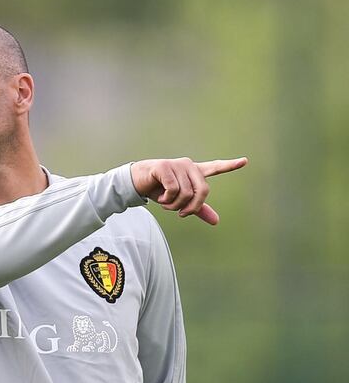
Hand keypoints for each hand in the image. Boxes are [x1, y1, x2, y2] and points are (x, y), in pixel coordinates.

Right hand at [130, 157, 247, 224]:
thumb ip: (198, 209)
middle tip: (181, 214)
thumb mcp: (180, 201)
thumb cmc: (159, 189)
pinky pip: (174, 189)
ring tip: (166, 203)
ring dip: (175, 205)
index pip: (214, 168)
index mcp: (193, 172)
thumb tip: (217, 221)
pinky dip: (168, 199)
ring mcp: (176, 165)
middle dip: (192, 207)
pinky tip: (161, 198)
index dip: (229, 166)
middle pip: (203, 190)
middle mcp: (188, 165)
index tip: (245, 161)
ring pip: (186, 193)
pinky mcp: (164, 167)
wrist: (136, 182)